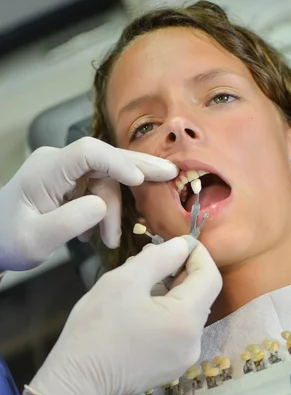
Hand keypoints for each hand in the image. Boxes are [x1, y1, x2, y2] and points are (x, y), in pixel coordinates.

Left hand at [0, 137, 176, 270]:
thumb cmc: (8, 240)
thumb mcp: (35, 240)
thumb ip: (69, 221)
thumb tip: (101, 206)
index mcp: (46, 170)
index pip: (88, 153)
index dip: (117, 162)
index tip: (140, 178)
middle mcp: (58, 163)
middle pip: (105, 158)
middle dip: (138, 168)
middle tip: (170, 175)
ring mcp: (65, 171)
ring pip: (105, 181)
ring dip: (113, 211)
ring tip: (109, 241)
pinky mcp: (71, 183)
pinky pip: (98, 190)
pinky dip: (104, 212)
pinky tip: (97, 233)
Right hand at [25, 237, 221, 394]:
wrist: (76, 382)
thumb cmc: (97, 327)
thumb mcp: (125, 280)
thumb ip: (160, 258)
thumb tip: (182, 246)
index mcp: (186, 320)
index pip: (210, 277)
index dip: (197, 254)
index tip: (177, 242)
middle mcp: (194, 342)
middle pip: (201, 295)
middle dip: (181, 271)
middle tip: (153, 259)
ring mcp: (184, 359)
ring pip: (188, 312)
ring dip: (173, 292)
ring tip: (142, 282)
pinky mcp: (171, 368)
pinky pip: (178, 331)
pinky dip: (167, 313)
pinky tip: (141, 308)